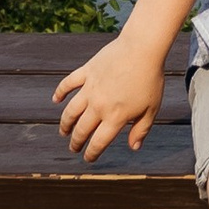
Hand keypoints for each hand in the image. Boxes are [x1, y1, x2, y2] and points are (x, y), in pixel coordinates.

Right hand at [54, 27, 168, 163]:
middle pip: (81, 130)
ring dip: (65, 124)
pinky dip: (60, 92)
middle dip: (75, 142)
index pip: (98, 142)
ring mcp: (90, 88)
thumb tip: (134, 148)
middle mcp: (99, 106)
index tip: (88, 159)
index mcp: (115, 117)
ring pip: (71, 111)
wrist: (142, 49)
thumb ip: (141, 130)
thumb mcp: (152, 109)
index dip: (92, 154)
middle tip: (73, 148)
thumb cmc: (150, 79)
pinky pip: (68, 84)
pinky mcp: (86, 72)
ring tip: (63, 131)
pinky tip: (56, 99)